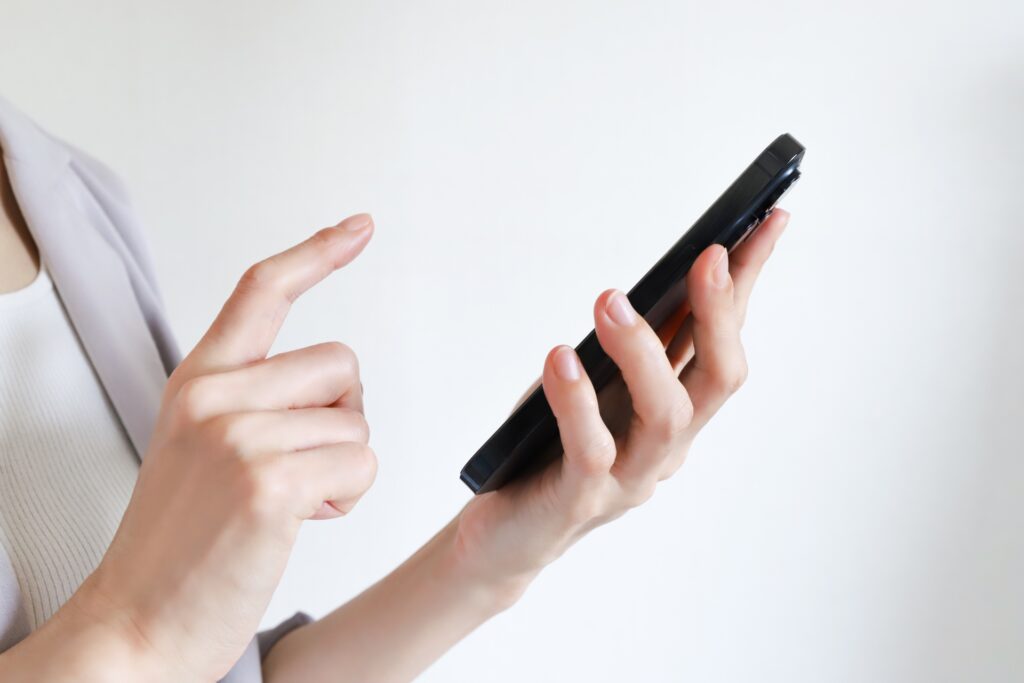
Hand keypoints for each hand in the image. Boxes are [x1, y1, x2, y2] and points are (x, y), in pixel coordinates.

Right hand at [60, 214, 377, 680]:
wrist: (139, 623)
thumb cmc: (180, 543)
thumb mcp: (199, 446)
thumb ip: (249, 398)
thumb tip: (328, 382)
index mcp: (197, 380)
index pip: (262, 290)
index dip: (317, 252)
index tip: (358, 227)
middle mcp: (214, 396)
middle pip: (342, 366)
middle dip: (340, 420)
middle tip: (298, 466)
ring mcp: (239, 436)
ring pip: (356, 424)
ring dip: (341, 469)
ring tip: (286, 503)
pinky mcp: (269, 482)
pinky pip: (360, 467)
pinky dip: (346, 500)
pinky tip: (299, 521)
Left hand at [452, 209, 789, 596]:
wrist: (507, 535)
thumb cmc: (546, 450)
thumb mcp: (593, 387)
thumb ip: (625, 350)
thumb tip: (642, 285)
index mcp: (677, 412)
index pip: (723, 340)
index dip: (748, 283)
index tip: (768, 221)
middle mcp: (666, 446)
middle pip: (721, 380)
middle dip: (722, 313)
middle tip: (708, 256)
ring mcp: (630, 477)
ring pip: (666, 416)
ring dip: (644, 351)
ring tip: (610, 300)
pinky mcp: (580, 500)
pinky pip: (591, 450)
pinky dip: (576, 400)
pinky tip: (559, 358)